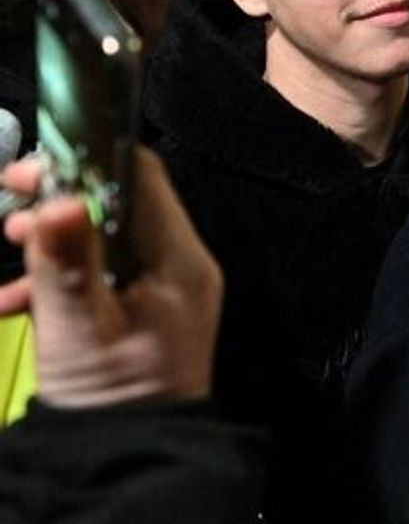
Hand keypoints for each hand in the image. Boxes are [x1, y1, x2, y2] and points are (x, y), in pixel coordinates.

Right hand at [1, 149, 221, 407]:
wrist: (127, 460)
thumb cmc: (110, 394)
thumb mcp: (79, 327)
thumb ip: (66, 263)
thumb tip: (55, 200)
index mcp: (180, 260)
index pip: (142, 178)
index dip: (84, 160)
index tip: (30, 171)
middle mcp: (179, 266)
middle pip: (118, 204)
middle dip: (59, 201)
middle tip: (8, 206)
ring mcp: (161, 291)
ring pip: (101, 240)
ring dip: (50, 240)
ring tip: (7, 243)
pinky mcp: (140, 314)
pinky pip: (99, 278)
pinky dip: (55, 281)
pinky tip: (7, 301)